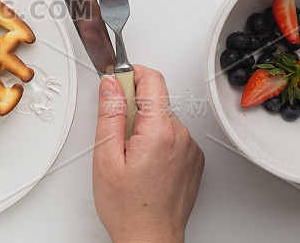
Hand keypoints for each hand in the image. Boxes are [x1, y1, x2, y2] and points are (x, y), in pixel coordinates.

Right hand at [93, 65, 203, 242]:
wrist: (150, 239)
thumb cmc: (128, 208)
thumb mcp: (106, 156)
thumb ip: (110, 114)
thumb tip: (111, 84)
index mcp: (160, 133)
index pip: (152, 80)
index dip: (131, 73)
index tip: (116, 79)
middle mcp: (182, 137)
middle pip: (155, 100)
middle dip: (132, 107)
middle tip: (115, 134)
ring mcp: (191, 149)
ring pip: (162, 119)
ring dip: (144, 126)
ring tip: (129, 155)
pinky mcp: (193, 160)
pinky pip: (172, 136)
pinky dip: (156, 141)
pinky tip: (143, 163)